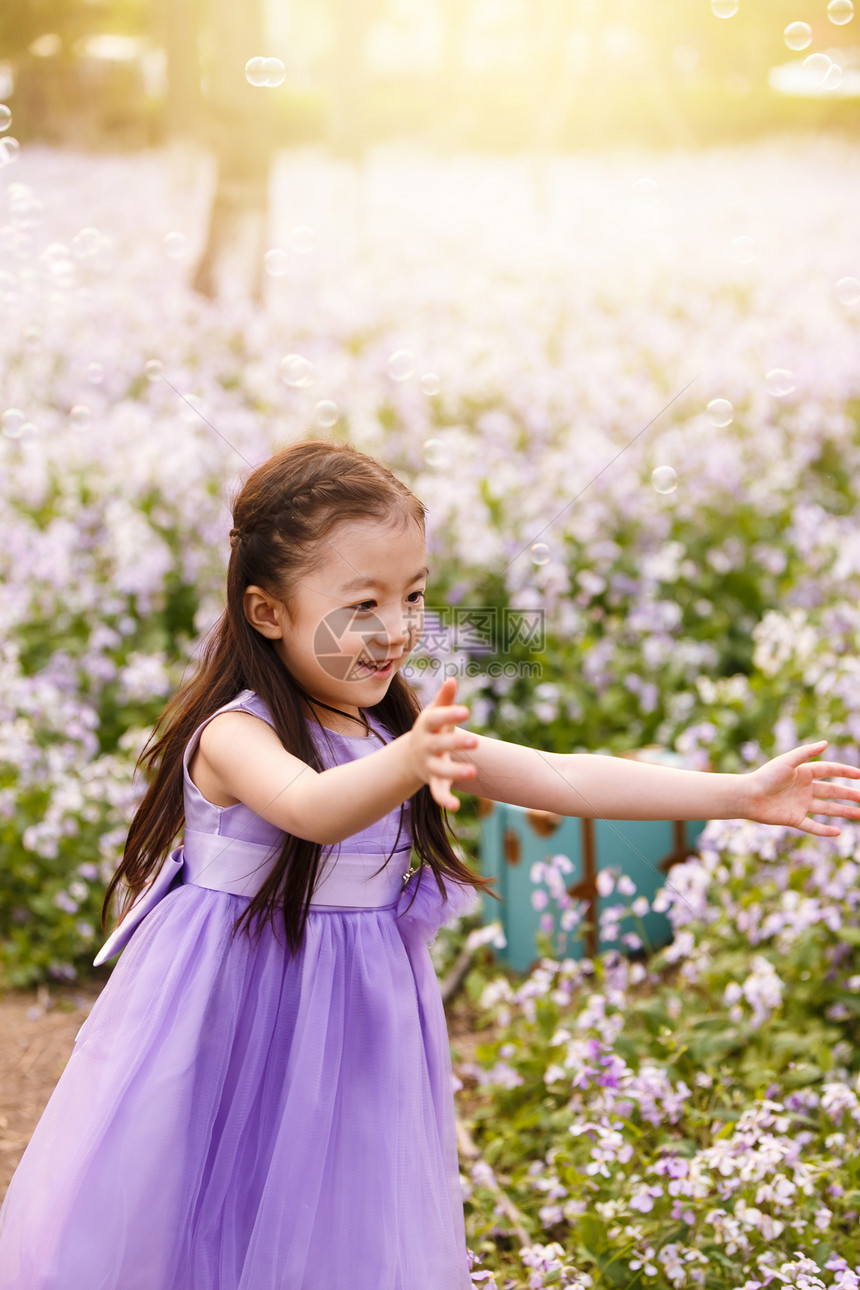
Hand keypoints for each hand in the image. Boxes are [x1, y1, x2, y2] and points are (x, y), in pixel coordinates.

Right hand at [408, 676, 477, 810]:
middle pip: (439, 745)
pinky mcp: (434, 781)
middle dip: (455, 744)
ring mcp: (429, 765)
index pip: (436, 719)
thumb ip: (445, 698)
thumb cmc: (431, 728)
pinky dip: (445, 800)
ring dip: (455, 772)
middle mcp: (426, 746)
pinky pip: (438, 793)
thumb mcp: (435, 712)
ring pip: (440, 771)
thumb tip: (452, 679)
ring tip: (472, 772)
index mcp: (426, 726)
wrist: (411, 755)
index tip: (466, 711)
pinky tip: (456, 806)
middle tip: (475, 741)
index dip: (450, 715)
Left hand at [745, 740, 859, 836]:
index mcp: (803, 773)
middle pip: (832, 791)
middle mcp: (804, 788)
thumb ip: (806, 753)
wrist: (747, 796)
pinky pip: (812, 825)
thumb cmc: (765, 776)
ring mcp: (800, 804)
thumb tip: (825, 743)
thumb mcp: (787, 762)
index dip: (844, 772)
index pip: (829, 771)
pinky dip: (824, 830)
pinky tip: (838, 832)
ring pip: (827, 809)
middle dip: (849, 794)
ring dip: (844, 812)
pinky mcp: (793, 818)